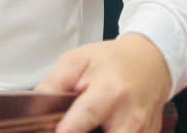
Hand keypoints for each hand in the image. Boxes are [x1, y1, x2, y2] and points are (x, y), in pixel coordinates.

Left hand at [35, 34, 171, 132]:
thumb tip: (36, 102)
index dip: (69, 128)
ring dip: (97, 132)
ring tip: (87, 123)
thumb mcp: (78, 60)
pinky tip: (103, 126)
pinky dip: (111, 132)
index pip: (86, 116)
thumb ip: (55, 82)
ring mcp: (142, 132)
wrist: (150, 63)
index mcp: (110, 91)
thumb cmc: (112, 61)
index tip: (56, 131)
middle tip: (69, 126)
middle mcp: (129, 116)